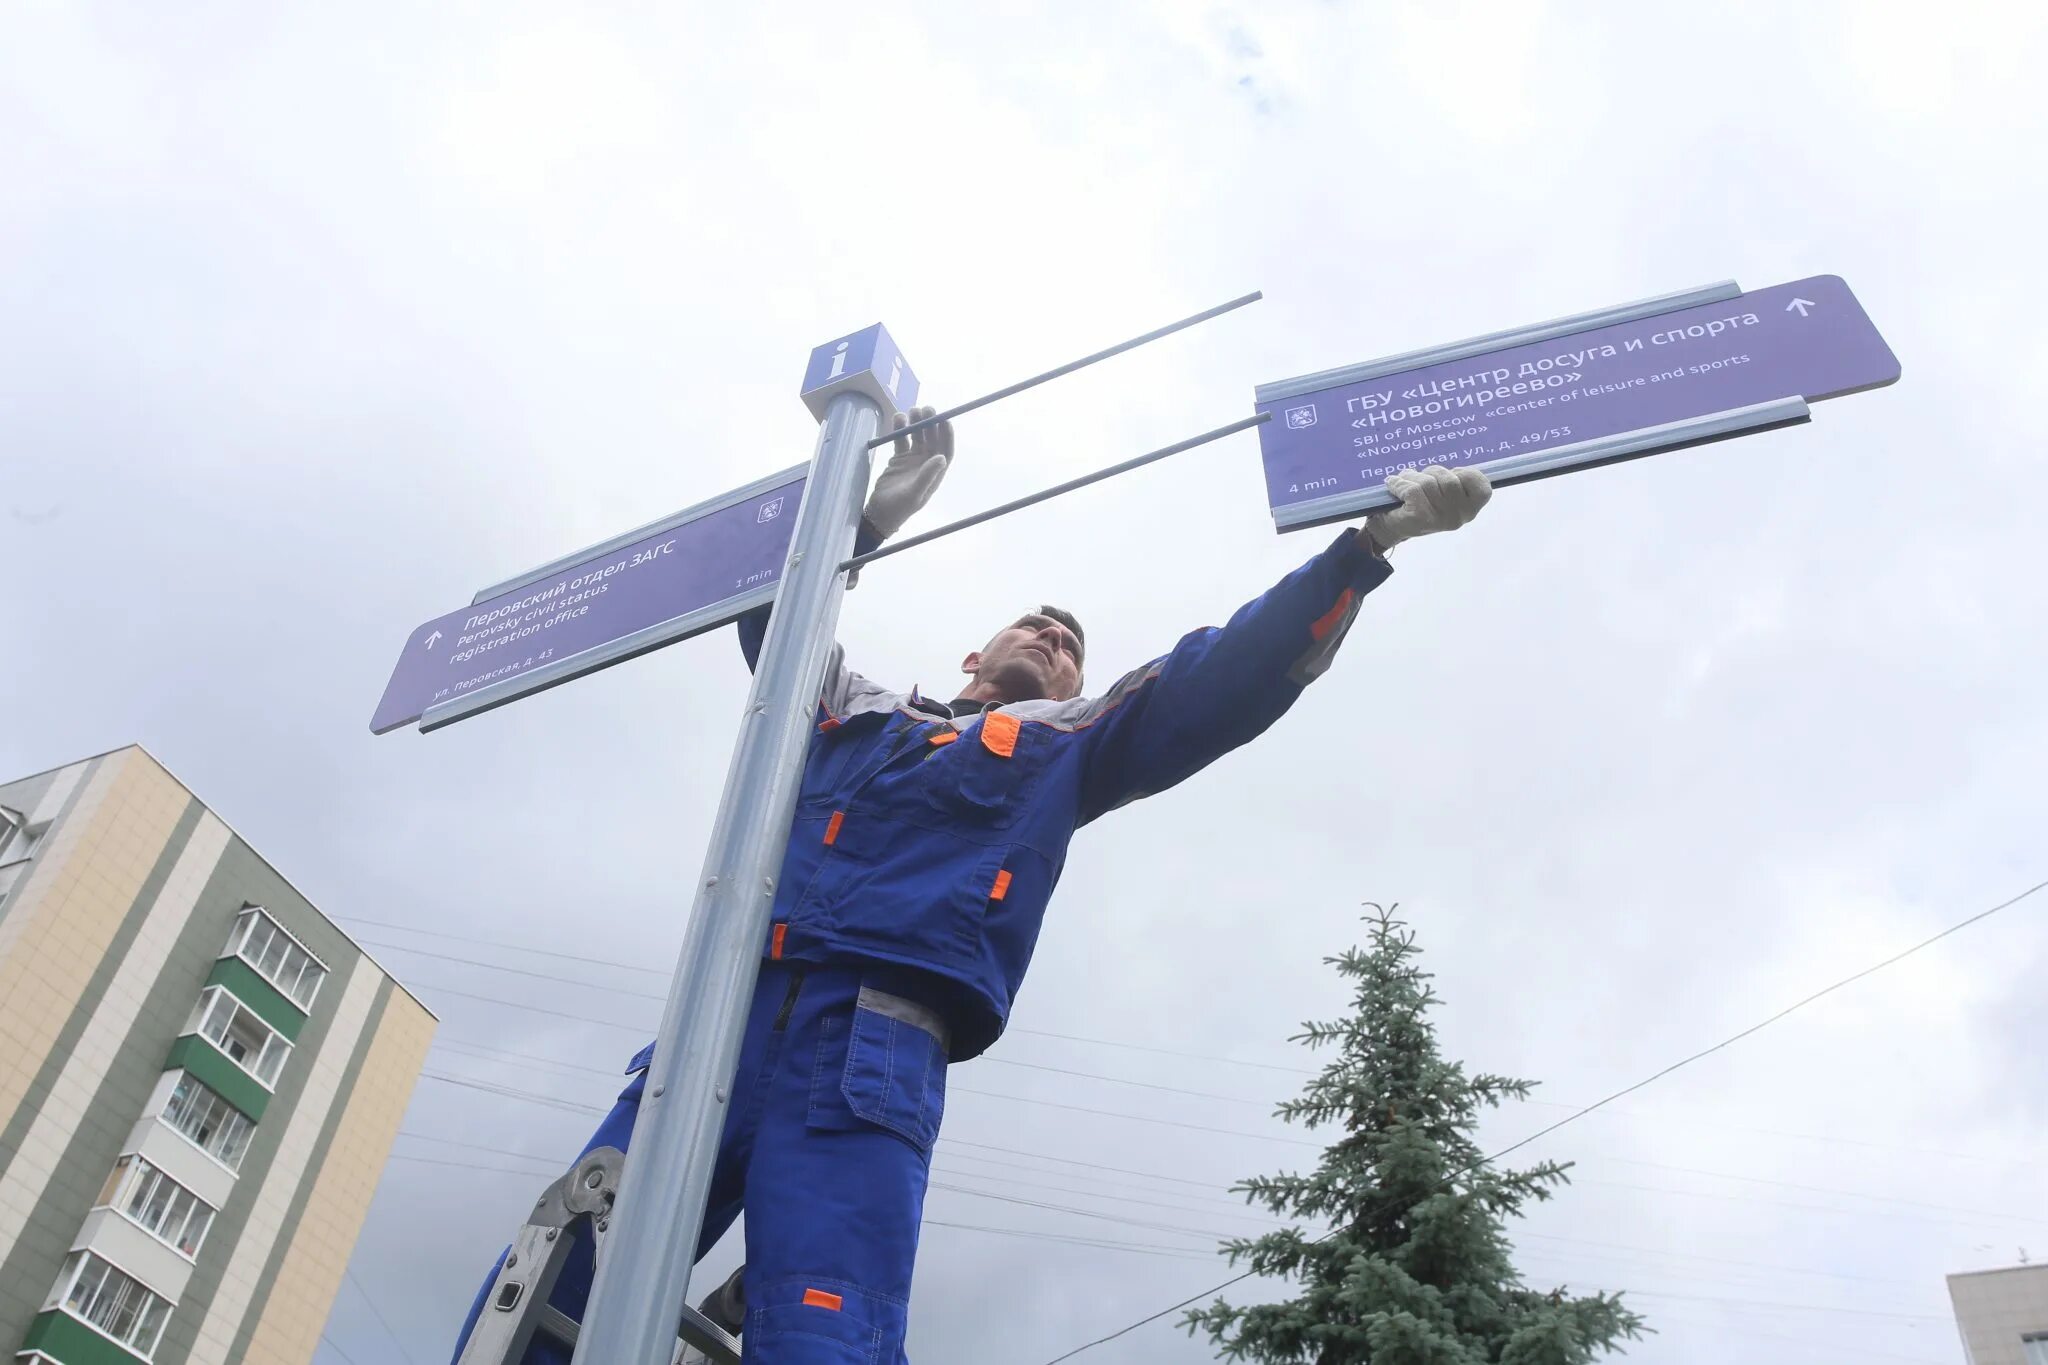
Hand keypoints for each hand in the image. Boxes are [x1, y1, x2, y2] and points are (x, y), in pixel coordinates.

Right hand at [862, 405, 952, 540]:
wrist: (879, 514)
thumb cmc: (899, 508)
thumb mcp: (914, 494)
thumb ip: (928, 476)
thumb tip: (942, 458)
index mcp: (935, 472)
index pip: (946, 449)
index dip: (947, 434)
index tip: (945, 419)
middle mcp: (926, 463)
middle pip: (932, 438)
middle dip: (931, 423)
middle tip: (926, 409)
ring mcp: (913, 460)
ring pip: (917, 436)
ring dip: (916, 423)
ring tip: (912, 410)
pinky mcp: (899, 458)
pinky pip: (902, 439)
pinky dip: (900, 429)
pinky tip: (898, 418)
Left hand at [1362, 465, 1490, 553]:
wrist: (1389, 528)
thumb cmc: (1419, 505)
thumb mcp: (1443, 493)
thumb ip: (1453, 480)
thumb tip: (1447, 468)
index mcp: (1469, 510)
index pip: (1482, 487)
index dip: (1466, 474)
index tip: (1452, 473)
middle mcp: (1459, 517)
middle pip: (1449, 479)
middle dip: (1431, 472)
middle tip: (1419, 478)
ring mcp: (1440, 519)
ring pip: (1428, 483)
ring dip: (1411, 477)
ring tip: (1403, 481)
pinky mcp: (1420, 518)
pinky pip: (1412, 489)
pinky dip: (1398, 483)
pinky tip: (1392, 484)